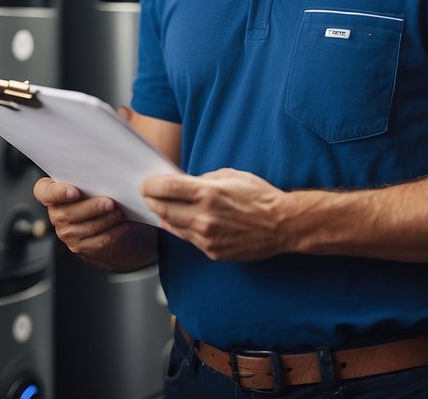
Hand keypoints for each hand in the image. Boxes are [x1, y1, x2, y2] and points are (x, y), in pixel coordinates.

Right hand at [33, 176, 128, 260]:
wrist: (105, 220)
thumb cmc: (97, 193)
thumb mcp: (90, 182)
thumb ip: (90, 177)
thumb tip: (105, 172)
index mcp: (52, 193)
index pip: (44, 192)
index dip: (57, 193)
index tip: (75, 191)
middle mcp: (55, 213)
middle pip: (69, 213)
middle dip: (92, 208)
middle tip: (110, 202)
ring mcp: (65, 232)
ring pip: (85, 228)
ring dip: (106, 220)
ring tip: (119, 212)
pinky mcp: (79, 246)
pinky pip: (96, 241)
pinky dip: (112, 233)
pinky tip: (122, 225)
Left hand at [141, 168, 292, 261]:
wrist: (281, 225)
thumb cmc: (259, 196)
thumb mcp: (231, 176)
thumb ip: (204, 179)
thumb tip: (184, 183)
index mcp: (208, 193)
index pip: (165, 188)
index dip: (150, 185)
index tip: (146, 184)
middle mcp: (204, 216)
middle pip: (163, 209)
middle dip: (152, 201)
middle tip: (148, 195)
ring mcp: (207, 237)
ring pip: (172, 227)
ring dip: (164, 216)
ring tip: (162, 207)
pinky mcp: (212, 252)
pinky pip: (188, 239)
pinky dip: (181, 229)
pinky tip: (181, 221)